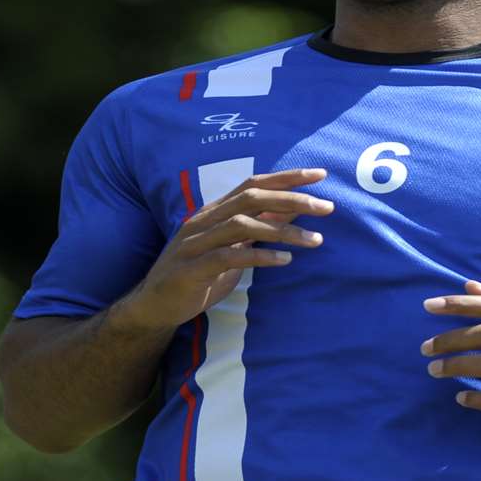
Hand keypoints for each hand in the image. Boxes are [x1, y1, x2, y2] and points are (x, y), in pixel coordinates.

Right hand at [109, 168, 332, 331]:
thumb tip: (295, 209)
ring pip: (243, 224)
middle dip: (292, 198)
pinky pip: (229, 257)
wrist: (154, 306)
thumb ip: (258, 229)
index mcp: (213, 212)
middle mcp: (203, 221)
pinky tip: (285, 261)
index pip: (253, 184)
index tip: (319, 175)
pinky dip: (260, 256)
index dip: (286, 177)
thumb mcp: (233, 249)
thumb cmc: (199, 276)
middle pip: (251, 197)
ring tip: (315, 240)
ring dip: (282, 230)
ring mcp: (195, 243)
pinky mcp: (191, 269)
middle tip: (326, 207)